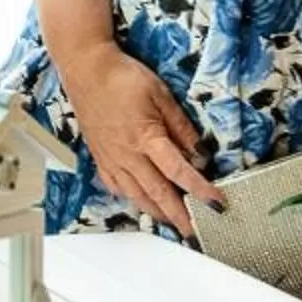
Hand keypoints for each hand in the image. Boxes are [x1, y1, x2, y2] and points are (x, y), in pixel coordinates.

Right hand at [59, 45, 218, 237]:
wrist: (85, 69)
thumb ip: (181, 126)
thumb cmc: (121, 77)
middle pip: (158, 193)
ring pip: (136, 195)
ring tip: (171, 222)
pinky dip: (130, 198)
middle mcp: (128, 154)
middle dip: (179, 216)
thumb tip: (200, 151)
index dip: (200, 190)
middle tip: (194, 232)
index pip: (179, 171)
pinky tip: (138, 201)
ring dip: (156, 212)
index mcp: (146, 137)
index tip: (216, 203)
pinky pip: (115, 186)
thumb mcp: (161, 95)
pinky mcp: (100, 156)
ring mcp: (111, 158)